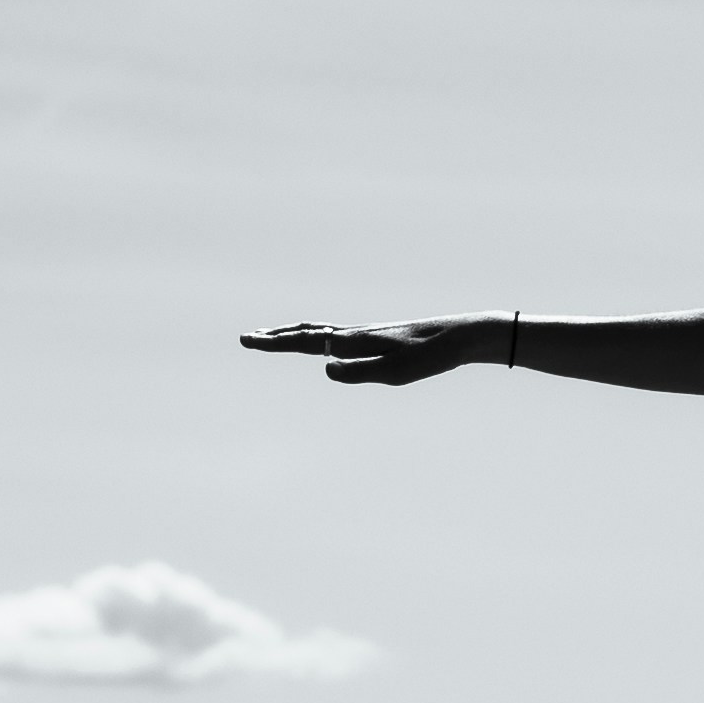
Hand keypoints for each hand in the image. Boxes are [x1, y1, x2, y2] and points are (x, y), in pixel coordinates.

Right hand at [239, 316, 496, 386]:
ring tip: (273, 336)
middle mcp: (354, 333)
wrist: (458, 337)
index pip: (305, 341)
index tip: (246, 340)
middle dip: (275, 338)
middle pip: (306, 333)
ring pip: (320, 330)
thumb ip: (359, 370)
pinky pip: (337, 334)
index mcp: (353, 340)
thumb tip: (325, 367)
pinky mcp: (377, 338)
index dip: (274, 344)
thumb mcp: (395, 372)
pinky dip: (318, 335)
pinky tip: (323, 341)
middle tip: (246, 339)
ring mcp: (365, 334)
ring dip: (293, 333)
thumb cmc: (428, 357)